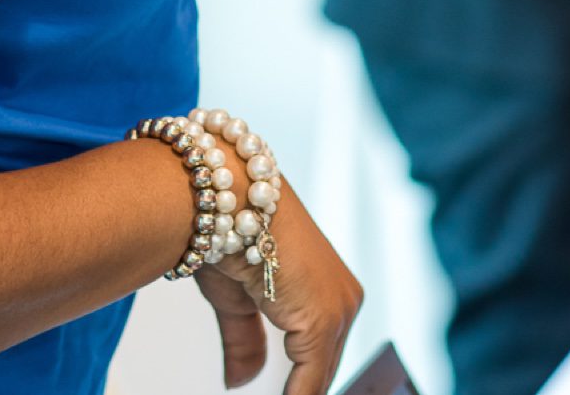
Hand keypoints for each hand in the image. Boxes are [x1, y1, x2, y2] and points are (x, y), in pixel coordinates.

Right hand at [193, 181, 361, 393]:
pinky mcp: (324, 319)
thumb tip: (241, 380)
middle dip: (300, 390)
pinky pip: (312, 378)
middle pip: (325, 366)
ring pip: (321, 373)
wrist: (225, 195)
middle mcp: (343, 298)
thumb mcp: (237, 299)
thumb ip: (247, 341)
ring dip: (299, 393)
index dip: (301, 384)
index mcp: (328, 289)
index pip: (321, 353)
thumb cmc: (228, 229)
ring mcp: (339, 308)